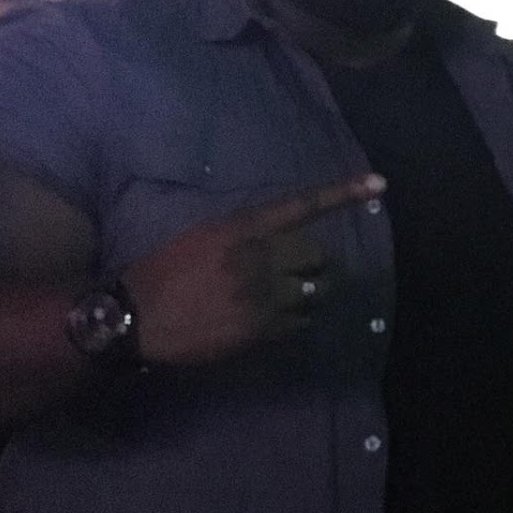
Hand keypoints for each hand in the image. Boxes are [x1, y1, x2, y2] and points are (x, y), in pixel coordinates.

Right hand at [121, 174, 384, 366]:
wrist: (134, 317)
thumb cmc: (161, 273)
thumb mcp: (200, 237)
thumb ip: (242, 235)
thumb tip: (274, 239)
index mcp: (240, 229)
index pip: (299, 206)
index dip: (341, 193)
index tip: (378, 183)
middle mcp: (257, 258)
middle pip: (316, 255)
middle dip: (315, 264)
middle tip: (307, 272)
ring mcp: (262, 295)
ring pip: (313, 292)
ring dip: (310, 294)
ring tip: (294, 297)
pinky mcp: (260, 328)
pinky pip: (299, 321)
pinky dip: (296, 319)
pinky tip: (279, 319)